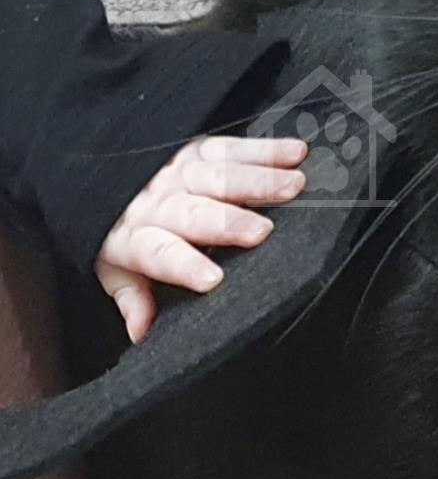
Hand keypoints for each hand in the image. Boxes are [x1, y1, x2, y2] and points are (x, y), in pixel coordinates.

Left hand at [95, 136, 306, 342]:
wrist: (100, 174)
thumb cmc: (122, 231)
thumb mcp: (115, 268)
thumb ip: (132, 296)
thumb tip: (141, 331)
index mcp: (134, 237)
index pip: (158, 254)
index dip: (184, 266)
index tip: (212, 280)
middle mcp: (158, 202)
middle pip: (194, 212)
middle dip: (227, 222)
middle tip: (260, 232)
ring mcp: (178, 171)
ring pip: (218, 175)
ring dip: (258, 180)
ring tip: (293, 186)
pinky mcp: (197, 149)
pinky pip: (232, 147)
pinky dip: (266, 150)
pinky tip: (295, 154)